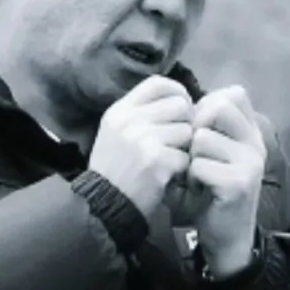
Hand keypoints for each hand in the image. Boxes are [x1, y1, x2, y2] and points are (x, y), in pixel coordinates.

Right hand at [88, 75, 193, 220]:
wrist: (102, 206)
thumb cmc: (113, 168)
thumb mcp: (117, 132)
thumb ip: (142, 113)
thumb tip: (180, 100)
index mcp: (120, 110)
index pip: (157, 83)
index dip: (177, 91)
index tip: (184, 105)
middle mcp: (130, 120)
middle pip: (179, 105)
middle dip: (186, 122)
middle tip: (180, 140)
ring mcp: (143, 139)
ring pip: (187, 131)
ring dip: (185, 147)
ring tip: (170, 159)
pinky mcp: (157, 161)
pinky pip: (186, 156)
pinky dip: (182, 169)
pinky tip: (168, 175)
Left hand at [188, 86, 267, 277]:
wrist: (226, 238)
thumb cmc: (210, 192)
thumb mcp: (212, 154)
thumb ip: (206, 127)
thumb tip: (185, 105)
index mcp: (251, 132)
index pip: (233, 94)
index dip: (207, 105)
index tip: (198, 130)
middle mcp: (256, 142)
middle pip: (219, 106)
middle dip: (195, 127)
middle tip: (192, 153)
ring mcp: (251, 162)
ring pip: (202, 137)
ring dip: (189, 157)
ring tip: (194, 176)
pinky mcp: (239, 182)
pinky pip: (199, 165)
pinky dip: (189, 178)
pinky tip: (196, 190)